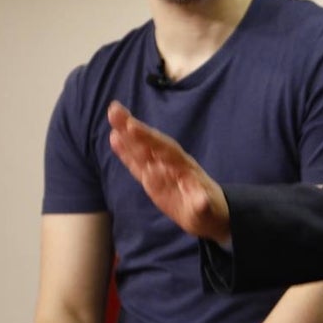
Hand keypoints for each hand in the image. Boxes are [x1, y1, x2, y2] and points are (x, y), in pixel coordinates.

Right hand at [107, 101, 230, 244]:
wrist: (209, 214)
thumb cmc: (209, 211)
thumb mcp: (206, 211)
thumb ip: (201, 205)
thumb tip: (202, 201)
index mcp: (183, 168)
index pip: (164, 149)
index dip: (148, 138)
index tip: (132, 126)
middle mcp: (170, 163)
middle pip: (149, 143)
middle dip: (133, 127)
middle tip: (114, 109)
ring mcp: (160, 169)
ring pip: (140, 149)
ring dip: (126, 133)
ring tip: (112, 114)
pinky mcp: (152, 179)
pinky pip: (136, 163)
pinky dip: (125, 151)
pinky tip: (114, 137)